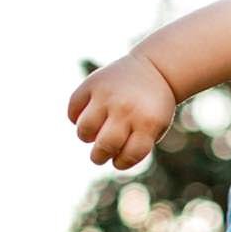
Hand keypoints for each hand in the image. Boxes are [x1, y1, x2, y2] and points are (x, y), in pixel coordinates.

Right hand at [68, 54, 176, 169]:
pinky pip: (73, 109)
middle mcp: (126, 109)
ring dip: (87, 136)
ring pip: (84, 130)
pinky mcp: (92, 83)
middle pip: (104, 146)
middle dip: (99, 156)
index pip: (128, 156)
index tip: (119, 158)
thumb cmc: (154, 108)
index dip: (121, 162)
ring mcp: (107, 95)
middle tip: (101, 153)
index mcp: (148, 123)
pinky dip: (76, 117)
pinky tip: (88, 115)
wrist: (156, 68)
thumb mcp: (157, 128)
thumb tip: (107, 157)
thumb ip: (136, 145)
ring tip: (96, 131)